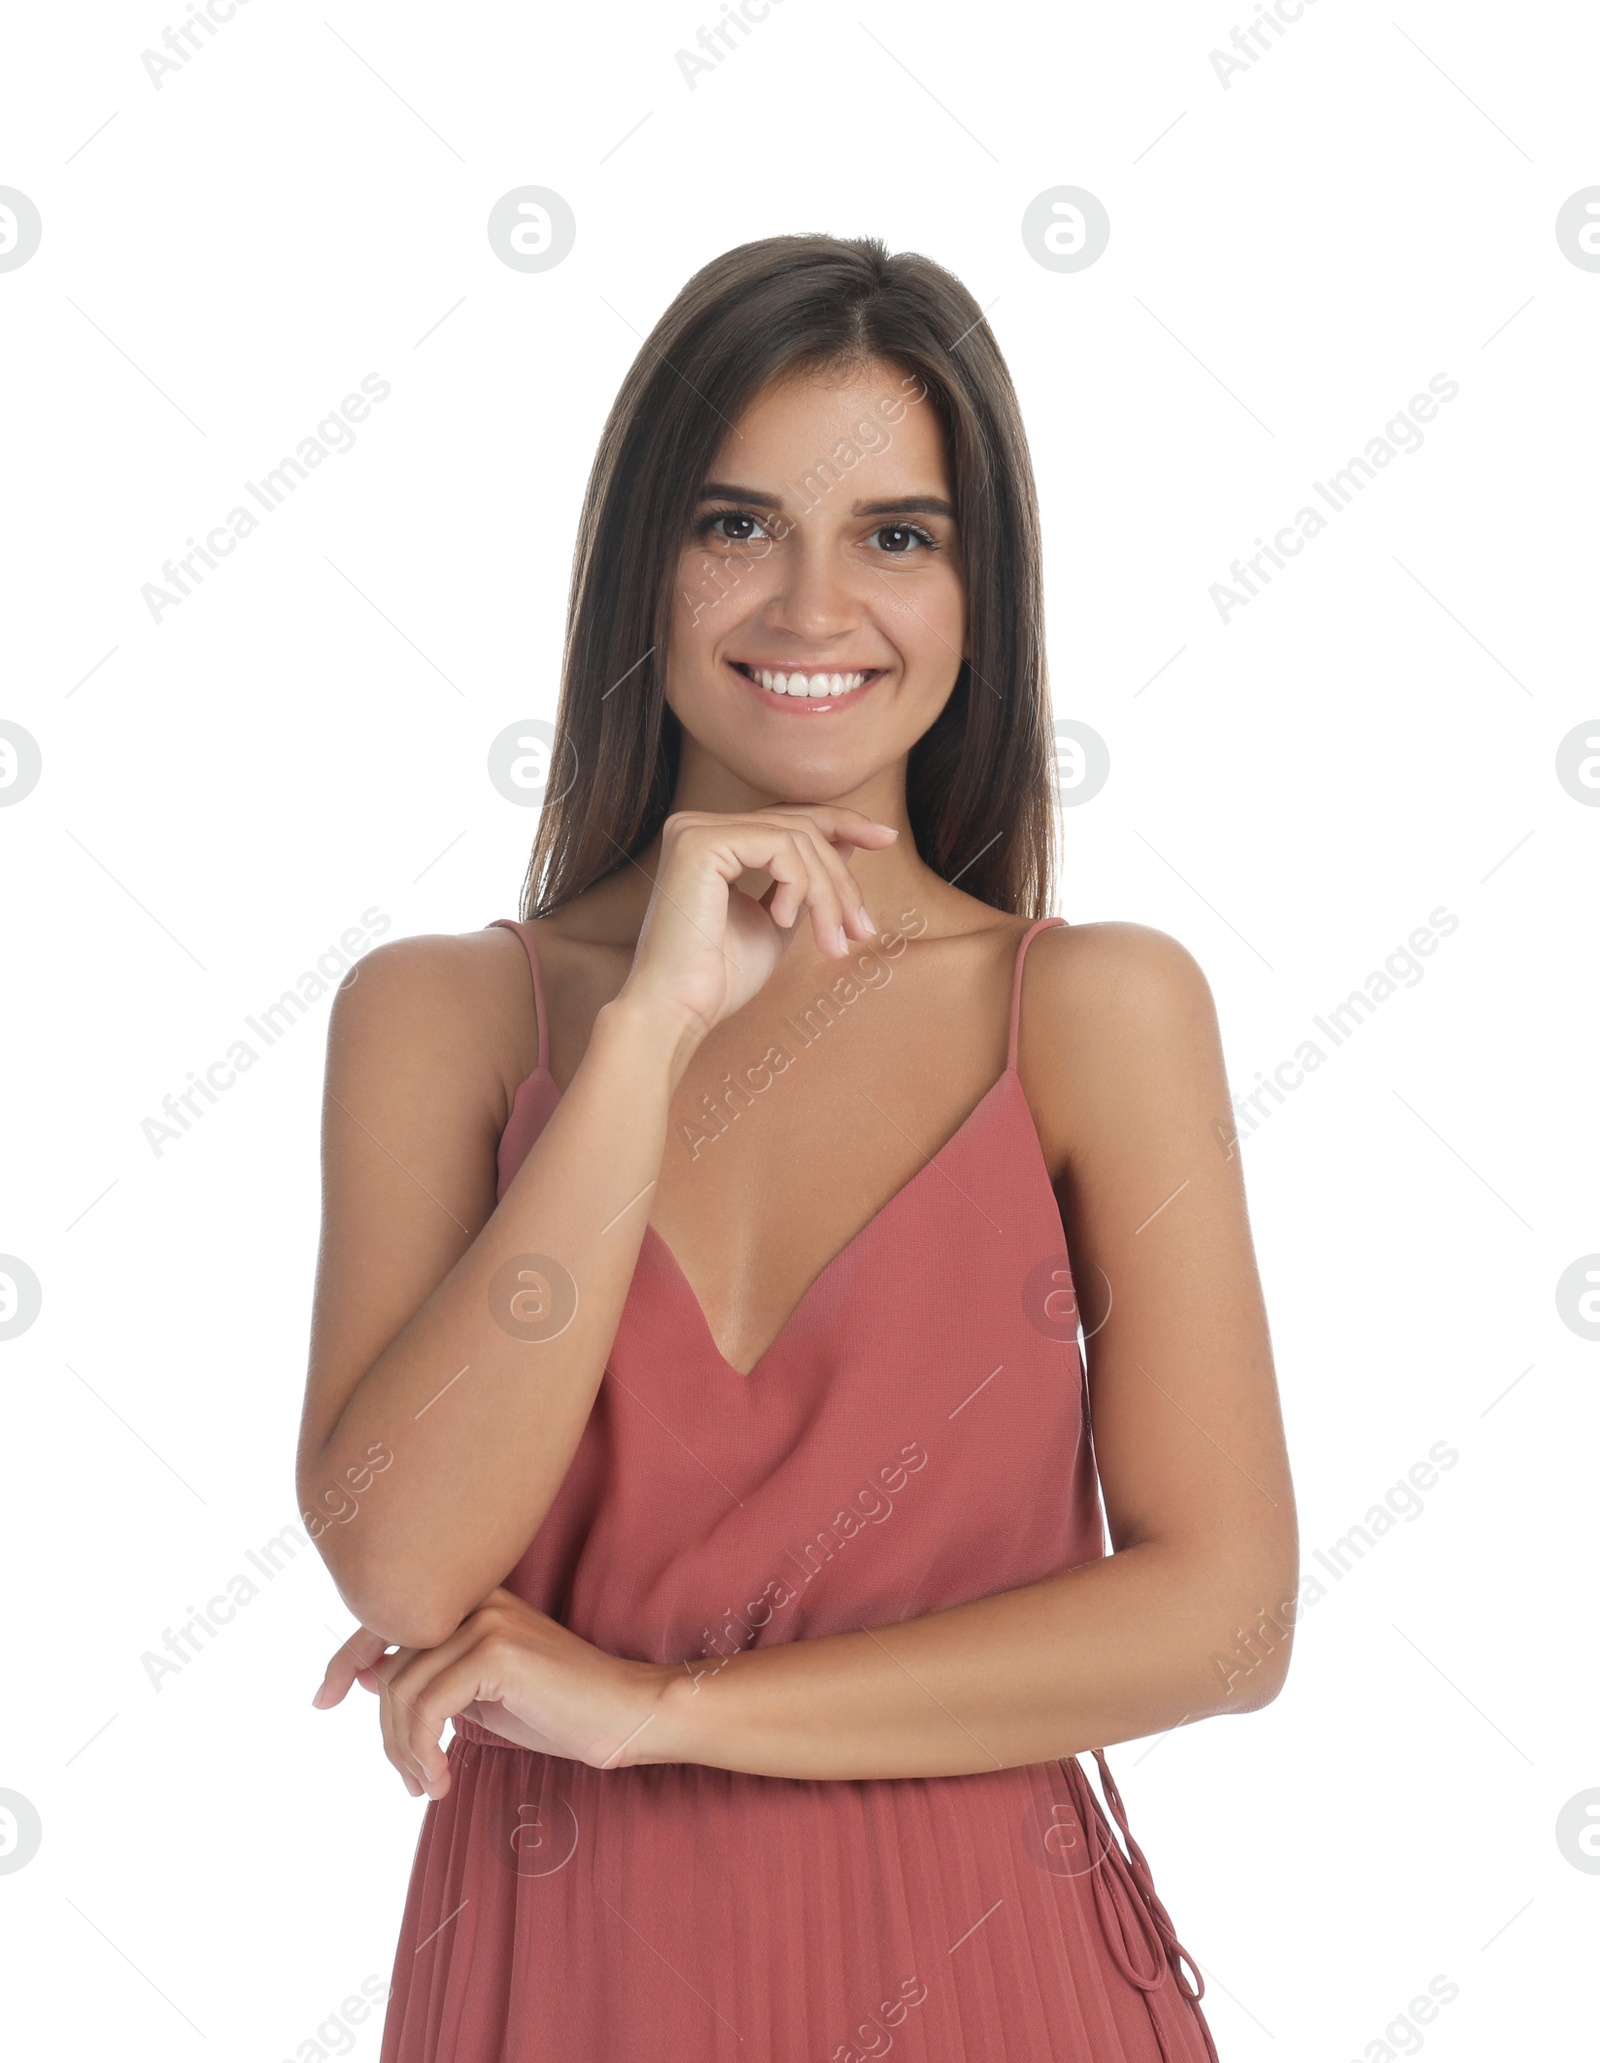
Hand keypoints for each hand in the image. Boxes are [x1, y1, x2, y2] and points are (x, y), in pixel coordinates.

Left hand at [311, 1589, 677, 1800]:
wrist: (626, 1714)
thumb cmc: (561, 1710)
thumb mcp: (482, 1695)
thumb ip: (432, 1677)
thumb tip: (369, 1673)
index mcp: (471, 1600)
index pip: (387, 1619)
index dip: (346, 1658)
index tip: (322, 1700)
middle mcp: (475, 1597)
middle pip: (390, 1666)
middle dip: (386, 1732)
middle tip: (409, 1780)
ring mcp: (485, 1619)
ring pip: (402, 1690)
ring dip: (404, 1751)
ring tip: (427, 1784)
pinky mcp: (496, 1649)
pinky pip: (426, 1706)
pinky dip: (422, 1751)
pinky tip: (440, 1779)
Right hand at [619, 805, 899, 1045]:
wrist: (678, 1011)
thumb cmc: (720, 979)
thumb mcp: (779, 920)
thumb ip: (806, 882)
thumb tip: (848, 843)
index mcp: (713, 841)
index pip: (789, 818)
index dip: (842, 824)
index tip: (886, 839)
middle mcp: (699, 826)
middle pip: (800, 827)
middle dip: (842, 879)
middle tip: (861, 928)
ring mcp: (695, 830)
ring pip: (797, 839)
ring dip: (828, 894)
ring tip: (832, 941)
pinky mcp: (700, 842)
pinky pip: (780, 848)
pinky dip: (799, 887)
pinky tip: (783, 921)